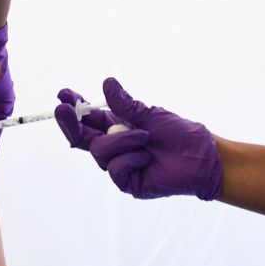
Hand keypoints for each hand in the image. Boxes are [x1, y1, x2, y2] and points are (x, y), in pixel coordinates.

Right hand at [55, 77, 222, 200]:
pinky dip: (130, 158)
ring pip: (99, 150)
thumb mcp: (149, 114)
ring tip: (145, 137)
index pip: (87, 117)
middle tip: (63, 109)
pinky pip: (114, 168)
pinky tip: (146, 157)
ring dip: (121, 140)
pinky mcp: (126, 182)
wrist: (201, 158)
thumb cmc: (178, 134)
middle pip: (80, 136)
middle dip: (70, 122)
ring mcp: (117, 164)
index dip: (73, 106)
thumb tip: (107, 83)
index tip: (63, 94)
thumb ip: (125, 104)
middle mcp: (112, 145)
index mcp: (115, 125)